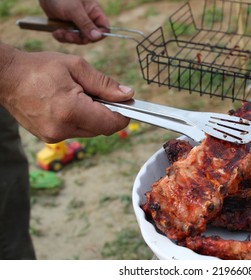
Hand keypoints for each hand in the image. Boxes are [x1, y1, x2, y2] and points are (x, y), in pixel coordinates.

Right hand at [0, 44, 133, 142]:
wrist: (5, 77)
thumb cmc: (39, 68)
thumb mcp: (76, 67)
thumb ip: (104, 84)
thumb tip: (127, 95)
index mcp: (71, 110)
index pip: (111, 123)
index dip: (123, 115)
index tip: (127, 105)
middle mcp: (62, 129)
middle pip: (102, 129)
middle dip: (107, 113)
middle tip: (98, 93)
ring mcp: (54, 136)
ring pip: (89, 131)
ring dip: (93, 117)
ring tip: (78, 96)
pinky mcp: (49, 138)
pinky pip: (75, 131)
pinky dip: (79, 120)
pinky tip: (68, 104)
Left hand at [39, 0, 108, 43]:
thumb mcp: (74, 9)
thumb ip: (86, 24)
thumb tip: (97, 37)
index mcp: (94, 13)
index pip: (104, 28)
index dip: (98, 35)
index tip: (88, 37)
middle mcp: (88, 20)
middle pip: (90, 37)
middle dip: (79, 38)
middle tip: (68, 35)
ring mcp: (77, 24)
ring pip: (78, 39)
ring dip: (68, 38)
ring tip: (59, 31)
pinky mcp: (67, 27)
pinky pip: (68, 38)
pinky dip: (61, 37)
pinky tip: (55, 31)